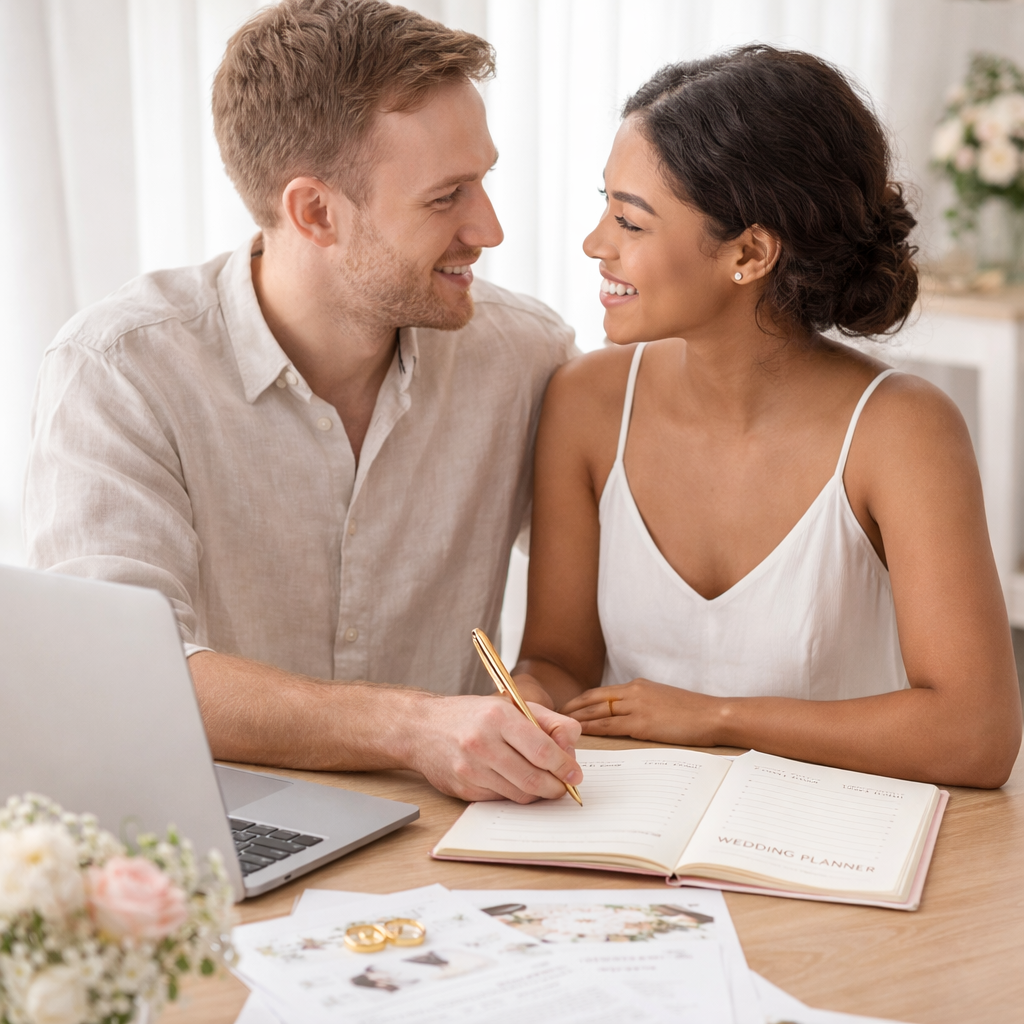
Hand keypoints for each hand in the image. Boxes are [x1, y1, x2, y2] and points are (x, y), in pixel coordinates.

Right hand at [407, 695, 582, 802]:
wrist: (422, 727)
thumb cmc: (472, 715)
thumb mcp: (512, 705)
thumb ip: (548, 722)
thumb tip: (572, 748)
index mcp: (498, 716)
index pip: (541, 749)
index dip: (564, 766)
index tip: (575, 774)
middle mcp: (482, 742)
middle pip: (533, 777)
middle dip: (556, 786)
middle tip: (564, 786)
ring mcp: (470, 768)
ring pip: (520, 794)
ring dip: (538, 793)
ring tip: (543, 783)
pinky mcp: (464, 789)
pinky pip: (502, 799)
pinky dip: (515, 794)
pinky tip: (515, 781)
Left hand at [560, 679, 724, 745]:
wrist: (713, 715)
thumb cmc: (692, 712)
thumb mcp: (663, 699)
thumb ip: (643, 703)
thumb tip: (628, 714)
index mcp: (638, 686)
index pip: (600, 692)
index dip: (581, 699)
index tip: (567, 707)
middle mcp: (633, 692)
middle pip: (593, 699)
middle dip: (572, 708)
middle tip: (553, 716)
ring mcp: (637, 707)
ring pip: (597, 712)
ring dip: (577, 720)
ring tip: (560, 728)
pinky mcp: (642, 723)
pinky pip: (609, 726)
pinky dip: (592, 730)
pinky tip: (581, 735)